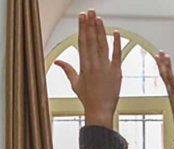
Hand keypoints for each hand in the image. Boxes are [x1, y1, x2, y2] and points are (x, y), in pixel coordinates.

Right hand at [54, 11, 121, 127]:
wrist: (99, 110)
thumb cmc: (87, 98)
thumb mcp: (74, 83)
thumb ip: (67, 69)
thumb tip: (56, 61)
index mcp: (83, 65)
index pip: (82, 42)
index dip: (82, 28)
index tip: (81, 17)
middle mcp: (94, 64)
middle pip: (91, 40)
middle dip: (90, 25)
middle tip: (90, 11)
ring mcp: (105, 68)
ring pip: (103, 45)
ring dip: (101, 30)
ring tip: (98, 18)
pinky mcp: (116, 72)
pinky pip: (117, 55)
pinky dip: (117, 44)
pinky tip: (116, 33)